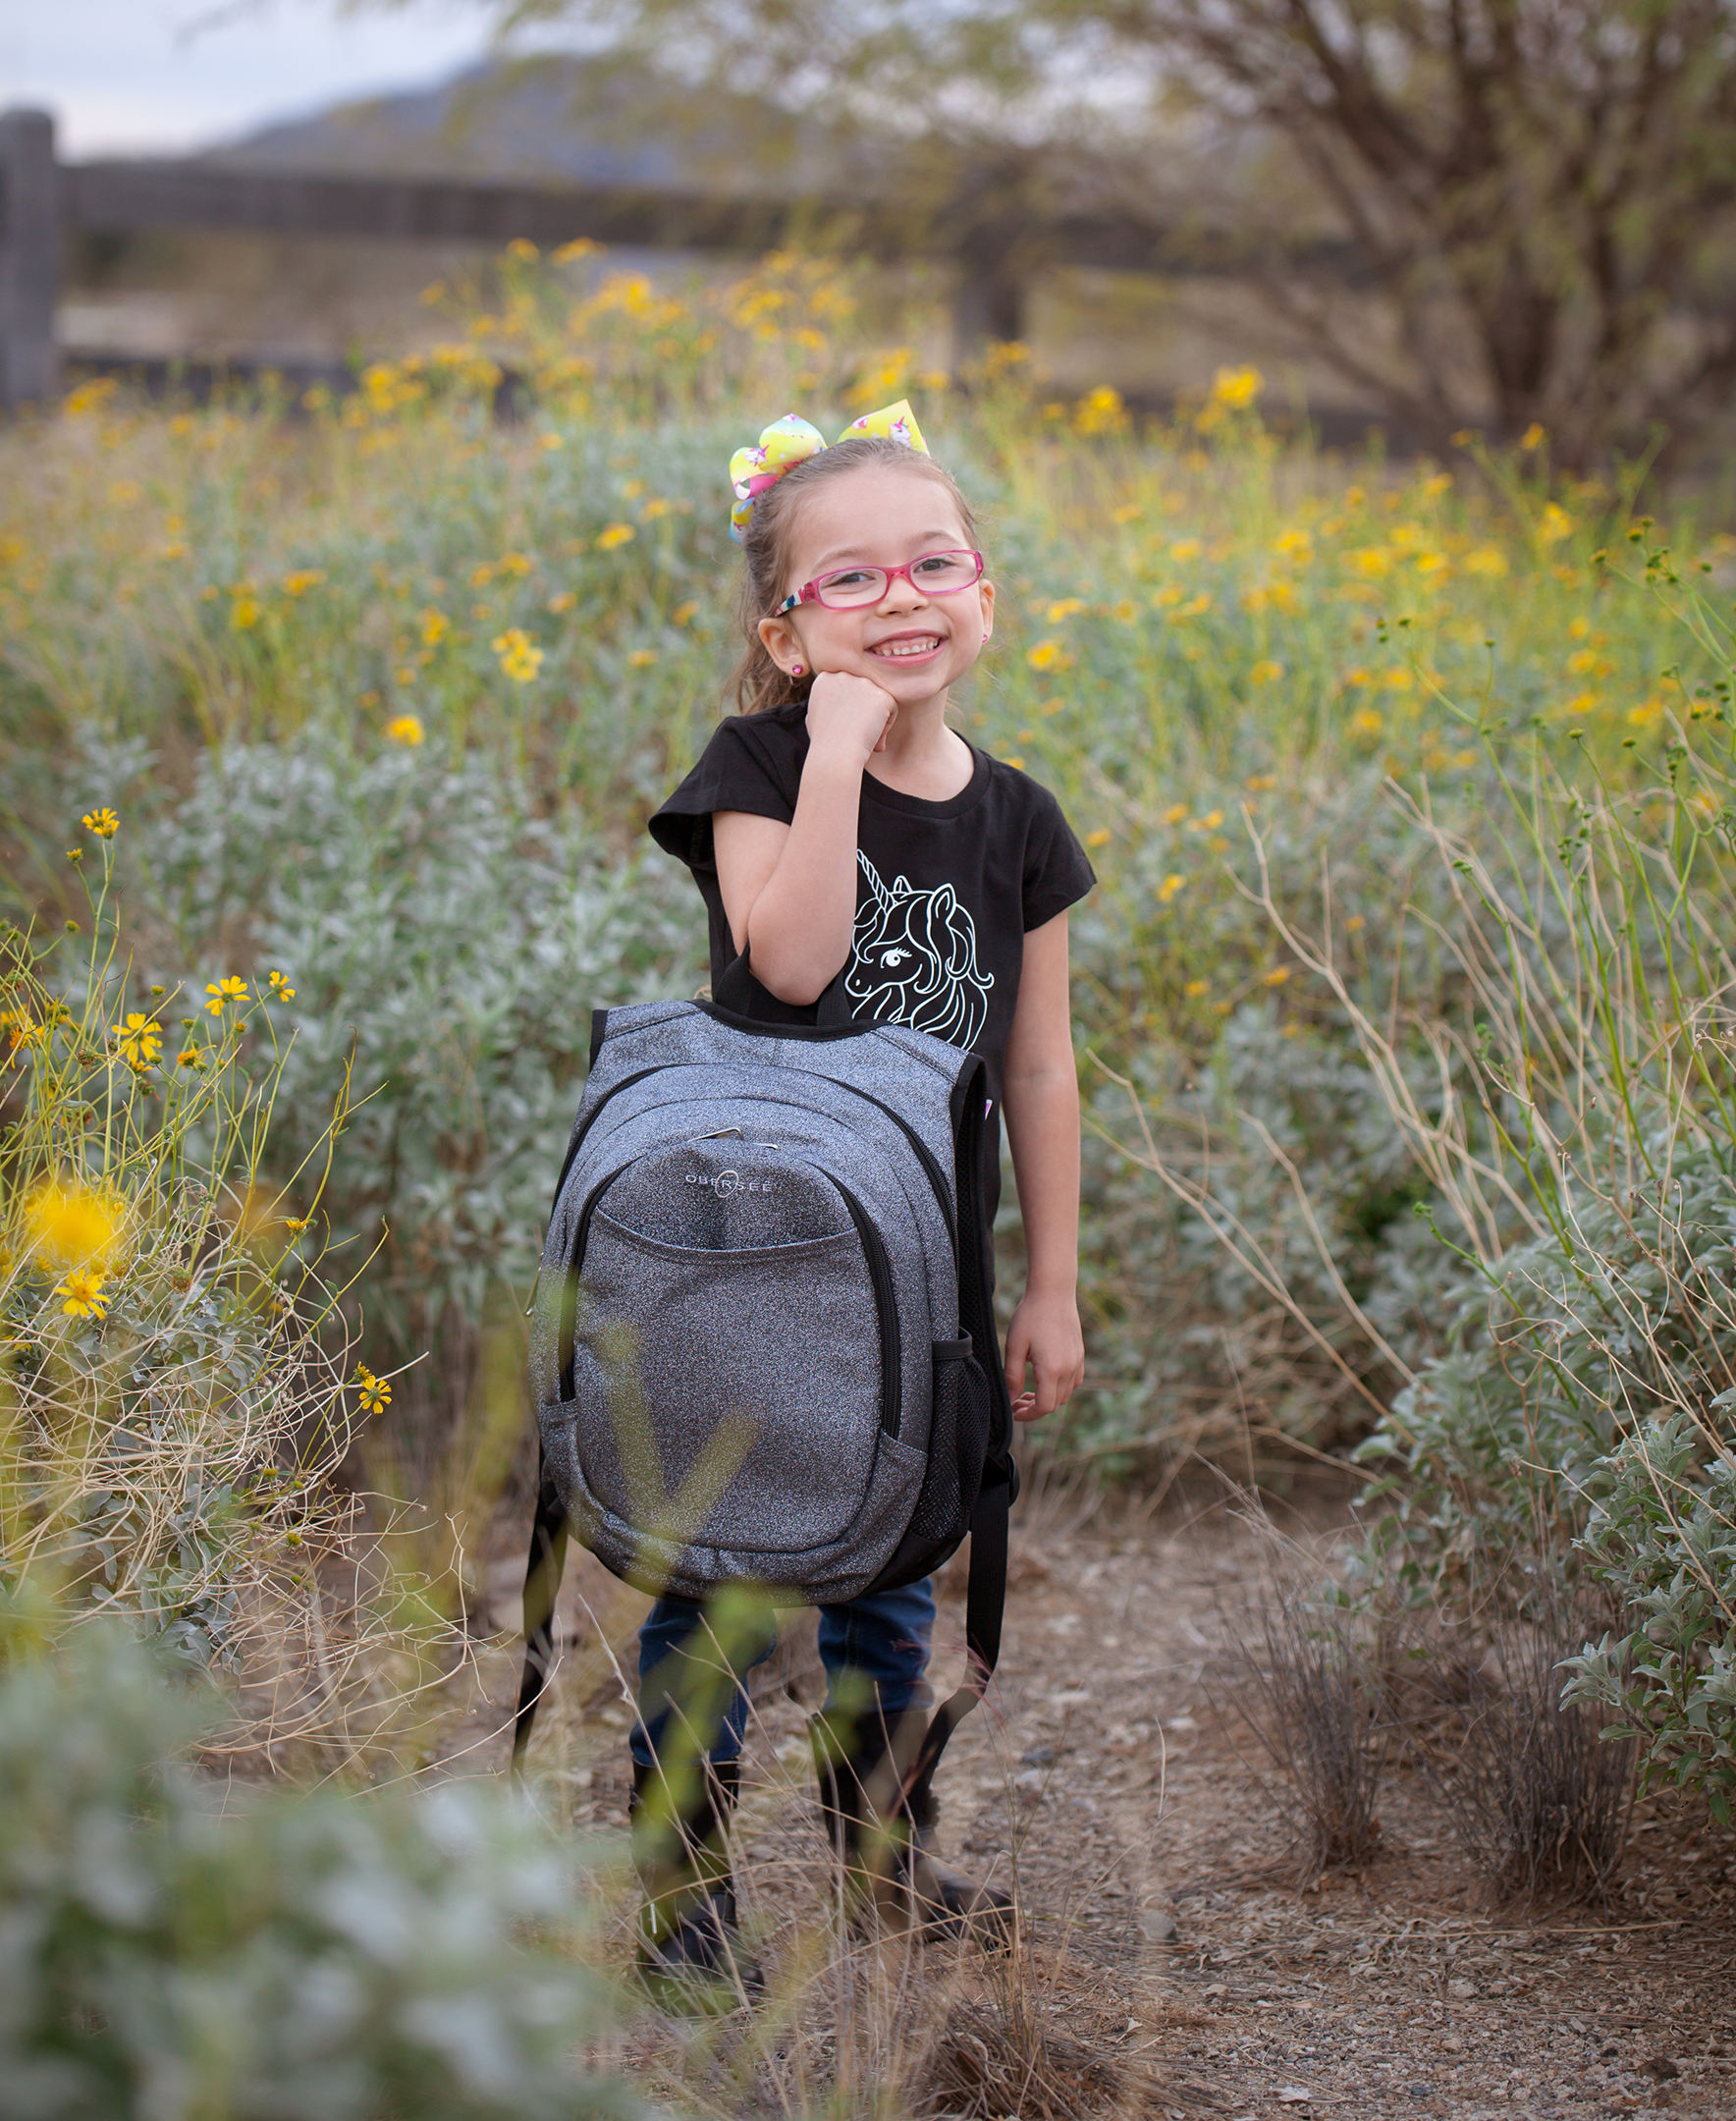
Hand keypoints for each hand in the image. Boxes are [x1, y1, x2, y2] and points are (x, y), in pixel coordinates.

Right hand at [805, 670, 897, 764]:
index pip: (847, 689)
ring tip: (862, 736)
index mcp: (826, 677)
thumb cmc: (824, 742)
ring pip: (878, 699)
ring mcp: (863, 683)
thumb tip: (833, 705)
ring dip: (874, 718)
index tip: (841, 726)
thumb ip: (825, 703)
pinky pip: (892, 708)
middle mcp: (844, 674)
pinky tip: (872, 735)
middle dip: (862, 712)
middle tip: (853, 733)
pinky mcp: (881, 695)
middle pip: (864, 692)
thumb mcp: (815, 716)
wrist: (835, 755)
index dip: (847, 710)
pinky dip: (886, 725)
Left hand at [1003, 1288, 1083, 1422]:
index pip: (1044, 1407)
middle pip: (1055, 1404)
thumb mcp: (1014, 1346)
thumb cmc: (1030, 1316)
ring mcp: (1077, 1361)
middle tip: (1016, 1400)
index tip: (1015, 1411)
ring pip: (1065, 1394)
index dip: (1029, 1415)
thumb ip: (1011, 1375)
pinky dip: (1060, 1388)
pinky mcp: (1080, 1354)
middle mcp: (1069, 1369)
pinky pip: (1074, 1381)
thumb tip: (1010, 1398)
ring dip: (1048, 1398)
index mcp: (1051, 1369)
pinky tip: (1045, 1379)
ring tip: (1028, 1391)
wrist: (1053, 1292)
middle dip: (1035, 1408)